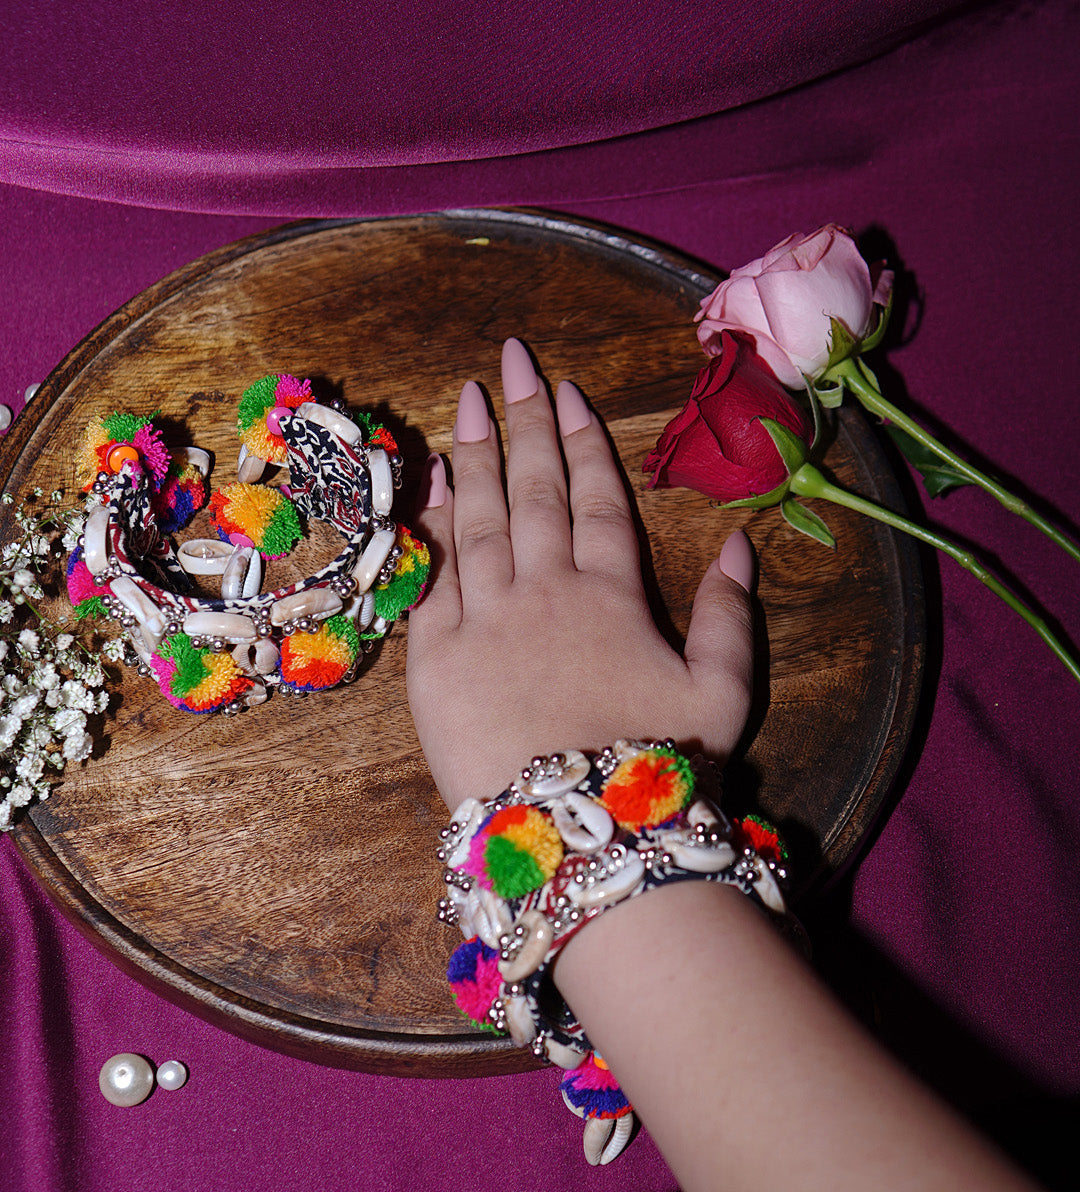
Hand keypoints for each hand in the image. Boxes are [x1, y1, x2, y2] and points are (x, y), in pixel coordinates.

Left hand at [406, 338, 756, 807]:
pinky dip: (433, 524)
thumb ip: (732, 617)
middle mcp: (546, 590)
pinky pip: (433, 575)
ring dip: (475, 454)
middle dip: (525, 419)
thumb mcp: (722, 695)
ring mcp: (486, 618)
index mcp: (612, 595)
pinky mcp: (436, 656)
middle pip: (535, 489)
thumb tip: (744, 545)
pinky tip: (432, 483)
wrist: (576, 831)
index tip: (568, 391)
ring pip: (479, 518)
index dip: (583, 440)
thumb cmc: (656, 767)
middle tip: (512, 360)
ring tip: (469, 400)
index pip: (598, 498)